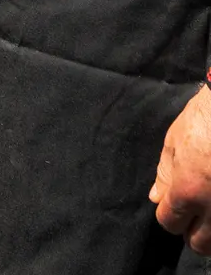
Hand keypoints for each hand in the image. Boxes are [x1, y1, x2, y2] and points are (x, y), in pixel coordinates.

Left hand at [151, 84, 210, 252]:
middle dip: (192, 230)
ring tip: (210, 206)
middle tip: (195, 212)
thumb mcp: (175, 141)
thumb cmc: (205, 118)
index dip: (168, 214)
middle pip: (199, 243)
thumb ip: (165, 173)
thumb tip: (156, 197)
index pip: (169, 223)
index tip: (172, 203)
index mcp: (189, 191)